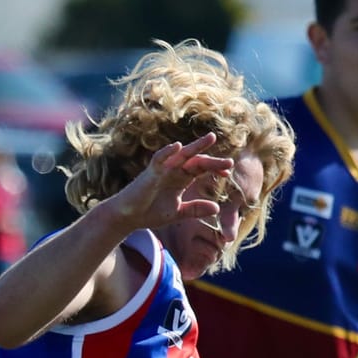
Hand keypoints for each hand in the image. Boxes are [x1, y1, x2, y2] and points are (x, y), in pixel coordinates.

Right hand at [106, 134, 231, 234]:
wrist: (128, 218)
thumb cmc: (150, 213)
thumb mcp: (178, 213)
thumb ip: (196, 210)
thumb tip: (217, 208)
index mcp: (180, 179)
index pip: (201, 169)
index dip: (214, 169)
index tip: (227, 173)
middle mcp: (173, 171)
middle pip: (196, 161)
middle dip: (212, 161)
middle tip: (230, 162)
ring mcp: (162, 170)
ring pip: (181, 155)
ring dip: (196, 147)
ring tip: (210, 139)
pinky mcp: (149, 173)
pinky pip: (159, 159)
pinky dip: (168, 151)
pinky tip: (178, 146)